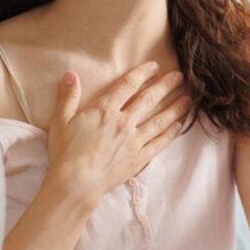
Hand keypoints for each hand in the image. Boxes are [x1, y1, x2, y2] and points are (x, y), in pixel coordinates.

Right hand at [45, 62, 191, 206]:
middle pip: (149, 99)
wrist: (76, 183)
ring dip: (175, 107)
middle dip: (165, 86)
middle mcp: (124, 122)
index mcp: (105, 109)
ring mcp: (134, 140)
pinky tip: (180, 125)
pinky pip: (160, 142)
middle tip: (179, 76)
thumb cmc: (65, 152)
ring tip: (188, 99)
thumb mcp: (60, 120)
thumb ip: (68, 96)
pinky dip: (171, 133)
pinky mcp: (140, 158)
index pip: (128, 85)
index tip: (154, 66)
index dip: (142, 73)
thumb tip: (70, 74)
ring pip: (160, 120)